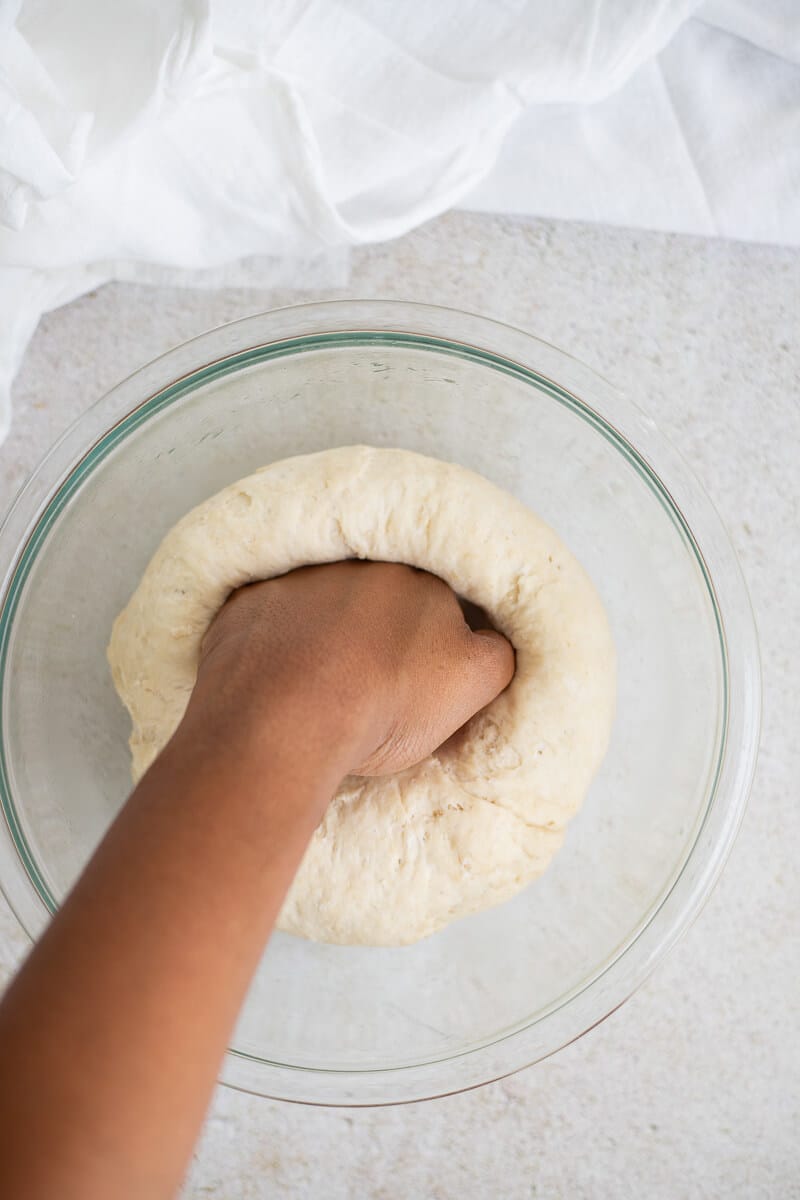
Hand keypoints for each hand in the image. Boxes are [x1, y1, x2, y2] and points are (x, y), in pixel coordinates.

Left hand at [193, 560, 514, 776]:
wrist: (282, 720)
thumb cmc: (383, 704)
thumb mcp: (470, 684)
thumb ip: (494, 654)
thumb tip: (489, 642)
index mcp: (420, 580)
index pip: (438, 603)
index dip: (431, 644)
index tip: (417, 679)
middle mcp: (357, 565)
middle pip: (377, 598)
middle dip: (378, 632)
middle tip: (368, 684)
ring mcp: (295, 581)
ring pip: (320, 603)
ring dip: (324, 633)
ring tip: (319, 687)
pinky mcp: (244, 603)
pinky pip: (267, 615)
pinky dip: (274, 639)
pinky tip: (276, 680)